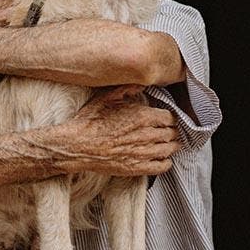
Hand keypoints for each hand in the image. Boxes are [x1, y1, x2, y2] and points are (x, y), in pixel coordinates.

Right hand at [53, 85, 180, 176]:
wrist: (77, 146)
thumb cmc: (89, 122)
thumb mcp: (106, 97)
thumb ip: (127, 88)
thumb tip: (141, 82)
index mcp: (142, 116)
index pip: (170, 117)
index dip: (170, 117)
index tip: (167, 118)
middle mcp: (146, 135)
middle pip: (172, 133)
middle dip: (172, 130)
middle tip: (169, 130)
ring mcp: (143, 153)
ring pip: (170, 149)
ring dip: (172, 145)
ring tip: (170, 143)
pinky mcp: (137, 168)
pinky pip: (161, 166)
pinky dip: (166, 162)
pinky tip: (163, 158)